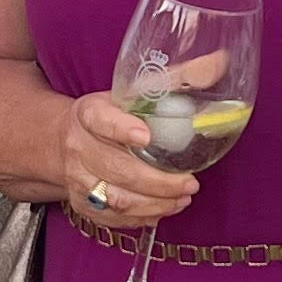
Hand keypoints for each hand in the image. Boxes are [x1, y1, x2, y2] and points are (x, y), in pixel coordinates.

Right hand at [53, 91, 200, 234]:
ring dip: (154, 203)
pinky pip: (113, 218)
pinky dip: (142, 217)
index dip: (121, 129)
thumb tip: (218, 63)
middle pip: (115, 168)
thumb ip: (177, 78)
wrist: (63, 140)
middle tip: (190, 182)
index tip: (146, 136)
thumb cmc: (110, 114)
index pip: (100, 120)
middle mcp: (78, 147)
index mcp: (88, 113)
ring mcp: (78, 179)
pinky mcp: (84, 204)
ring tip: (183, 198)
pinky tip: (165, 209)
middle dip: (157, 181)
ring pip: (115, 199)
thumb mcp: (133, 90)